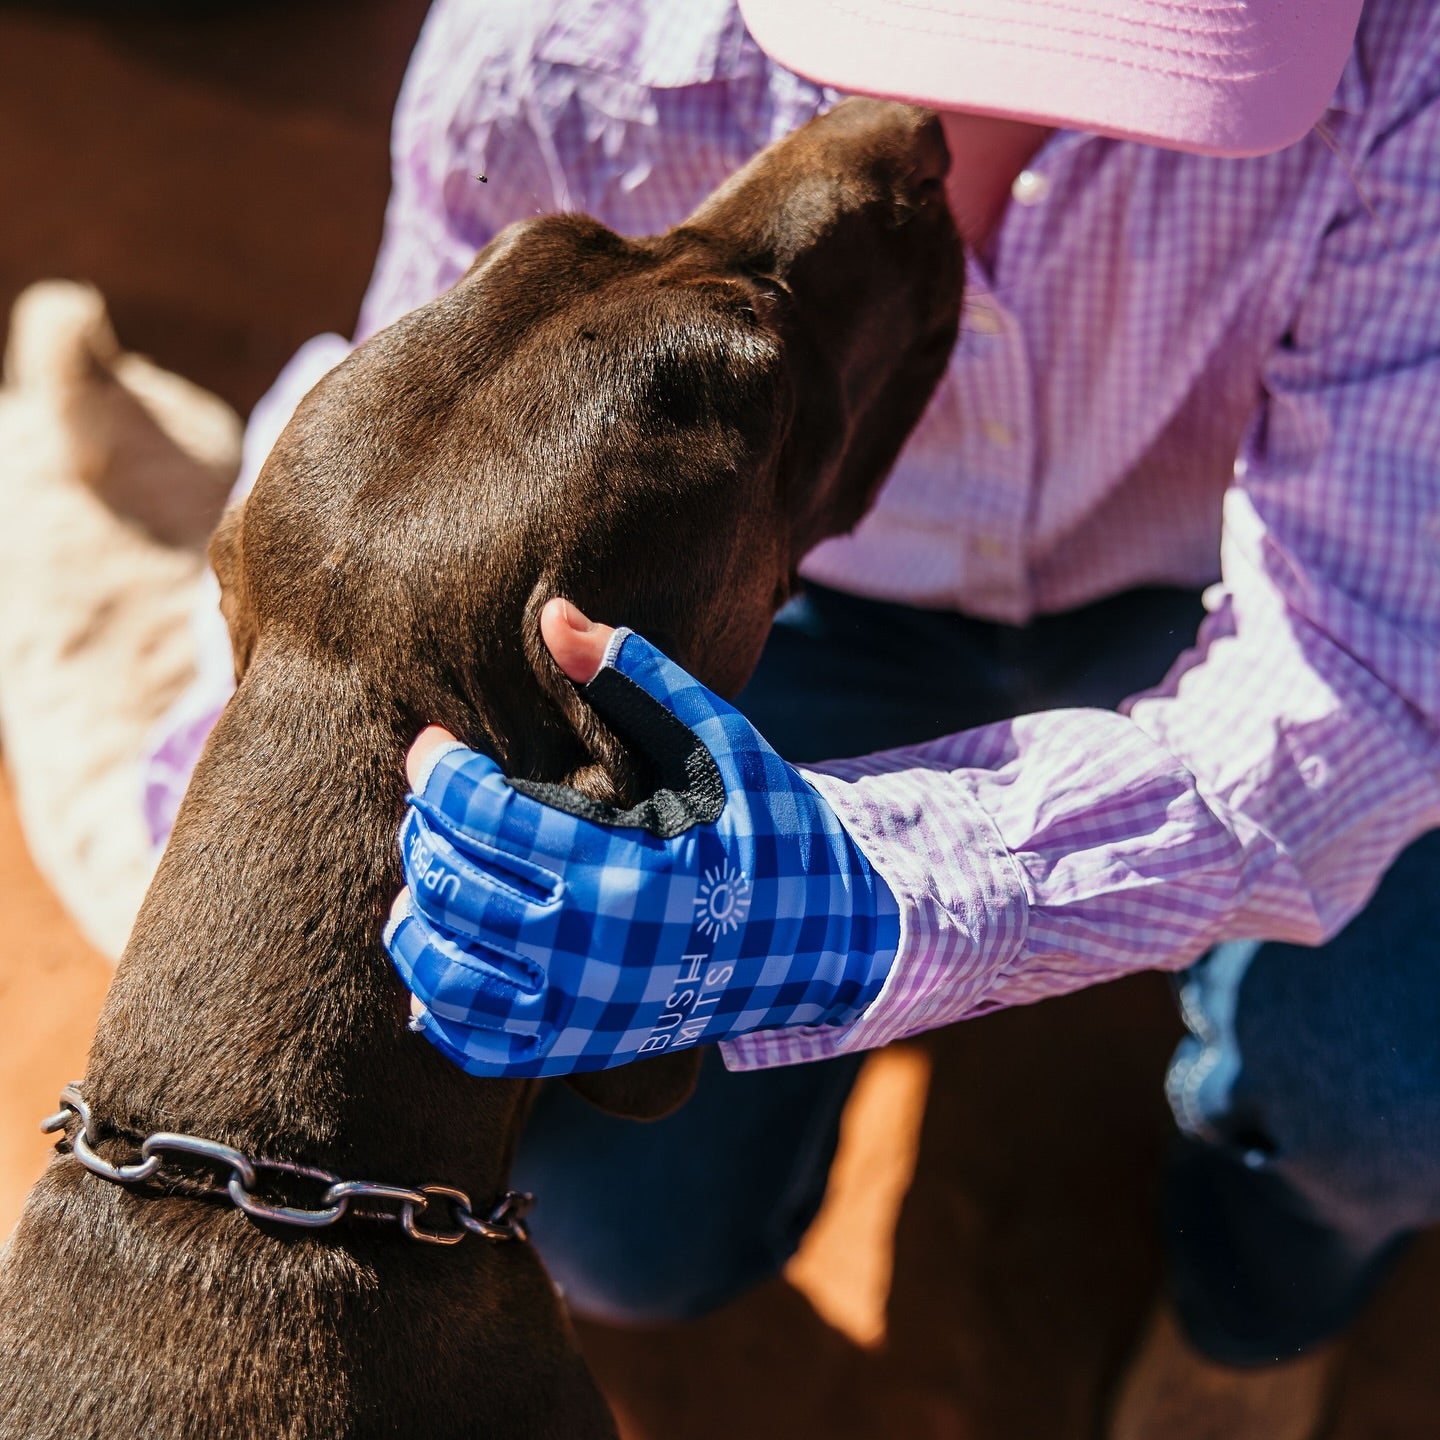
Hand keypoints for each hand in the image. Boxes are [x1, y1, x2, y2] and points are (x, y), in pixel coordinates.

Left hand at [384, 600, 898, 1076]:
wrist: (823, 942)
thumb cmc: (769, 830)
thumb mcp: (717, 744)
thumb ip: (635, 680)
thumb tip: (553, 614)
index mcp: (626, 874)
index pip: (485, 818)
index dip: (439, 770)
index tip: (432, 741)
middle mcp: (595, 959)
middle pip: (452, 889)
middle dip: (422, 829)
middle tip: (431, 796)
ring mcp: (585, 1019)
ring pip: (445, 975)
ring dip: (414, 915)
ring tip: (426, 868)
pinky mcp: (582, 1051)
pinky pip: (477, 1045)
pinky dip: (437, 1002)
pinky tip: (441, 950)